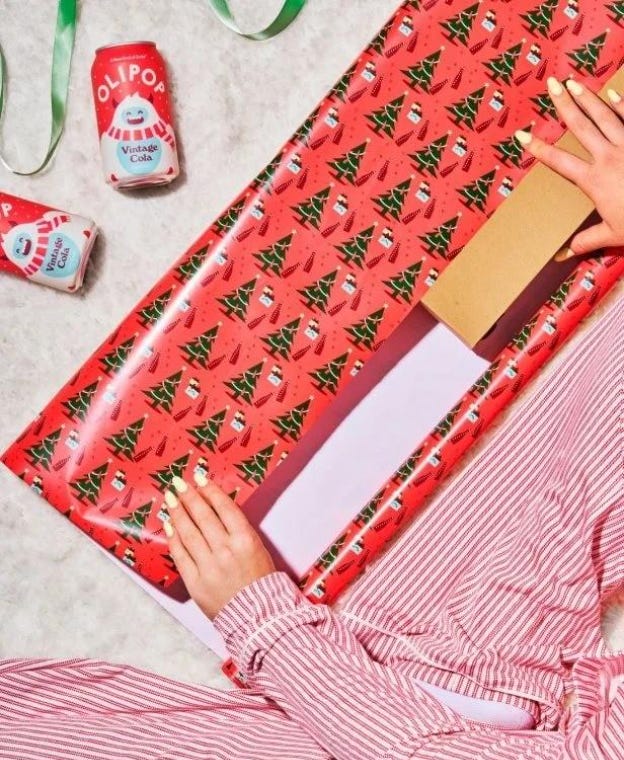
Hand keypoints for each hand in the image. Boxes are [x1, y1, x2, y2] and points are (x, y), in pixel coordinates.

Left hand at [162, 473, 274, 618]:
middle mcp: (226, 550)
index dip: (210, 490)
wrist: (259, 617)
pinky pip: (180, 555)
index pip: (224, 507)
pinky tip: (168, 524)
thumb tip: (214, 509)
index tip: (199, 478)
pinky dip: (173, 538)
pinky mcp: (195, 582)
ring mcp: (209, 566)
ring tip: (170, 498)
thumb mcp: (258, 548)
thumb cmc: (261, 581)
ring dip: (177, 512)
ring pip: (188, 532)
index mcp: (246, 540)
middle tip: (178, 483)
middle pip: (203, 516)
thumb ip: (238, 530)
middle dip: (189, 496)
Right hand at [514, 76, 623, 259]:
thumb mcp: (614, 235)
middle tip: (551, 84)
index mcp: (595, 181)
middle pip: (581, 126)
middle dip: (564, 104)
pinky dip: (620, 104)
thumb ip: (588, 240)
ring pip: (604, 115)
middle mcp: (609, 157)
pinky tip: (611, 92)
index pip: (560, 162)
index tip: (522, 135)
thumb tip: (567, 252)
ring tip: (573, 82)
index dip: (539, 148)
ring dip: (587, 97)